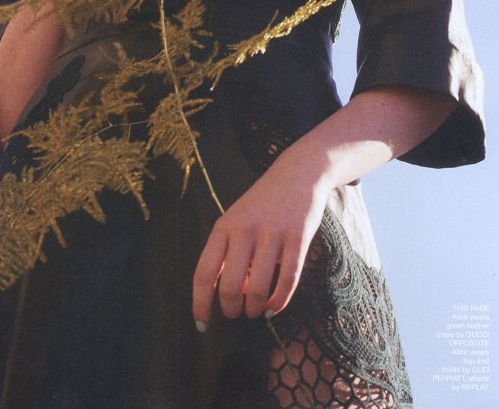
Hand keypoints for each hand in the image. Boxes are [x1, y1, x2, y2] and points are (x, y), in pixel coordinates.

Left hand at [192, 150, 329, 327]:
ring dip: (254, 309)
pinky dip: (279, 302)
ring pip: (257, 288)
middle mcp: (244, 230)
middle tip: (236, 314)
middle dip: (231, 309)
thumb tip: (231, 295)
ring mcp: (272, 233)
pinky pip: (287, 280)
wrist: (297, 174)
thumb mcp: (238, 222)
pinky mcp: (297, 237)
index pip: (204, 272)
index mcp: (223, 226)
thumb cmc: (262, 204)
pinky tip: (274, 308)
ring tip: (256, 311)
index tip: (202, 324)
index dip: (200, 303)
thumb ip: (231, 254)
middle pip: (229, 286)